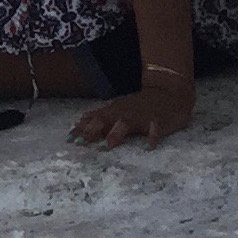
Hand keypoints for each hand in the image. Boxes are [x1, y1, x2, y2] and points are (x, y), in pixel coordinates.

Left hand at [69, 80, 192, 147]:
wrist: (169, 92)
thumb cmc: (140, 105)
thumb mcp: (118, 108)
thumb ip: (100, 116)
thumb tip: (79, 122)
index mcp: (114, 111)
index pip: (94, 119)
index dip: (81, 128)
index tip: (68, 140)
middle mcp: (124, 113)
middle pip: (105, 120)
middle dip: (92, 130)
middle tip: (80, 143)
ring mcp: (142, 116)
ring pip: (126, 123)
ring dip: (116, 134)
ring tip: (106, 146)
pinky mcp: (160, 121)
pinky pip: (156, 129)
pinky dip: (152, 137)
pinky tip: (148, 146)